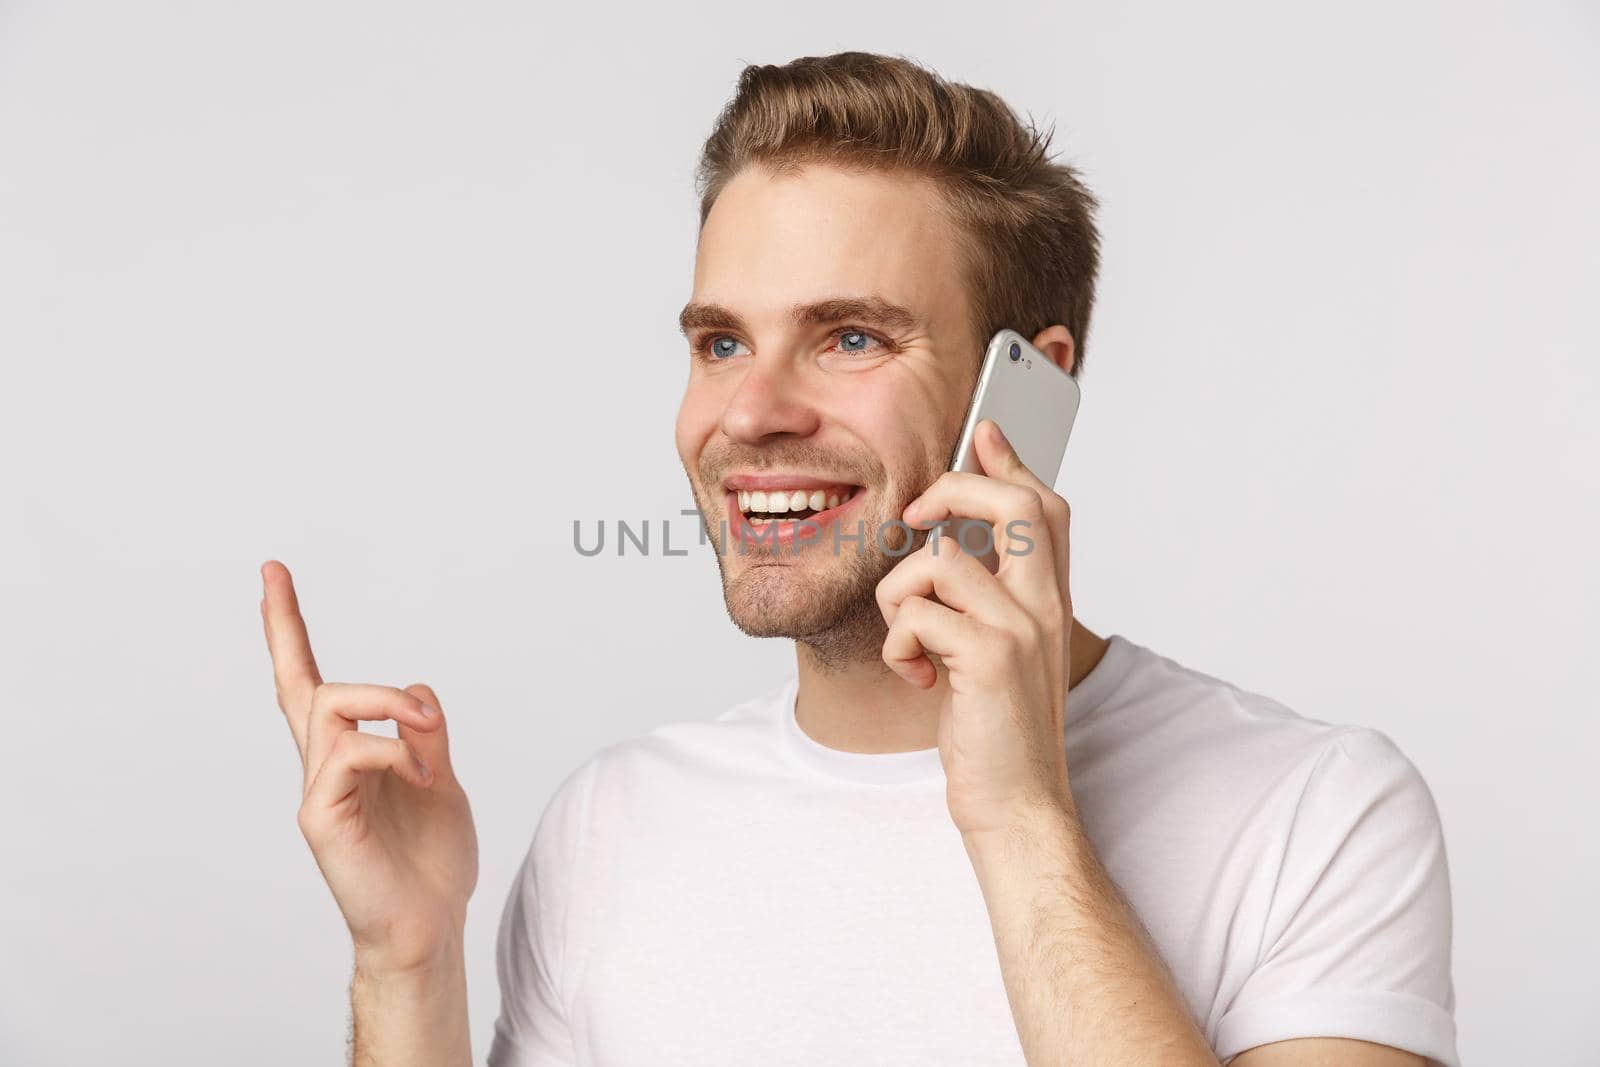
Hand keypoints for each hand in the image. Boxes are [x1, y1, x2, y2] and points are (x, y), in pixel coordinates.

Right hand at [260, 560, 478, 973]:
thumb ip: (425, 734)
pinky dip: (394, 751)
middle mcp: (325, 765)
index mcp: (352, 753)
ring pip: (332, 703)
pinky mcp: (321, 816)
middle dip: (288, 629)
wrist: (428, 925)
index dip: (289, 630)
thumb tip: (414, 692)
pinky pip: (348, 752)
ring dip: (389, 704)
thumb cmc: (432, 861)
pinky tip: (422, 777)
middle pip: (299, 684)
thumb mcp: (440, 778)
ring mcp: (319, 789)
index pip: (311, 684)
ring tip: (426, 735)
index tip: (273, 574)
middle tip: (304, 597)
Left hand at [875, 420, 1075, 836]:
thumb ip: (988, 596)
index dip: (1010, 461)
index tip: (982, 430)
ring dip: (899, 597)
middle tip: (914, 516)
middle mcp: (1046, 605)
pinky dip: (898, 645)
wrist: (1016, 803)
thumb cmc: (997, 728)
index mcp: (1050, 599)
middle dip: (952, 490)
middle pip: (1015, 502)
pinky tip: (917, 677)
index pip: (1044, 505)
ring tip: (911, 642)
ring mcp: (1023, 629)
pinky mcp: (990, 657)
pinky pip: (916, 612)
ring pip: (940, 559)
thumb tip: (951, 542)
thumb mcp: (1000, 650)